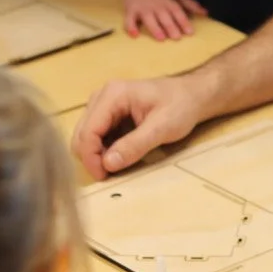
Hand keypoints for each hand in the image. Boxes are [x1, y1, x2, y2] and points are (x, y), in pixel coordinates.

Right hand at [71, 75, 209, 178]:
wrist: (191, 95)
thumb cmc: (180, 106)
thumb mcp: (162, 128)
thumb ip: (135, 145)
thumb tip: (108, 164)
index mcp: (112, 95)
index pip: (87, 131)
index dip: (91, 157)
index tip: (103, 177)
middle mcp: (101, 97)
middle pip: (81, 134)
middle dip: (92, 157)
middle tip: (111, 175)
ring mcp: (102, 104)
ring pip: (85, 136)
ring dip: (97, 155)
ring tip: (119, 164)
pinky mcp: (107, 114)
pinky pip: (95, 136)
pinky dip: (103, 150)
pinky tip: (121, 155)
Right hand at [122, 0, 204, 40]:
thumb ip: (190, 4)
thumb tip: (206, 12)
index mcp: (169, 1)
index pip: (178, 12)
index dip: (184, 22)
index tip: (190, 32)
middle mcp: (156, 5)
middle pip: (164, 17)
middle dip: (171, 26)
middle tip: (177, 37)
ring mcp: (143, 8)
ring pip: (149, 19)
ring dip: (155, 28)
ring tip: (161, 38)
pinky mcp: (131, 11)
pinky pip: (130, 20)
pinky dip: (131, 27)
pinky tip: (135, 35)